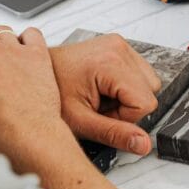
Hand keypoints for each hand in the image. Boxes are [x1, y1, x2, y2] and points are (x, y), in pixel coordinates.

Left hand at [49, 35, 161, 155]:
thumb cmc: (52, 92)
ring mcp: (119, 44)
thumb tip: (143, 144)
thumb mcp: (80, 121)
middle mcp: (119, 47)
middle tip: (97, 106)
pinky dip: (126, 85)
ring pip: (148, 82)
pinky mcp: (119, 45)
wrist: (38, 72)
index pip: (145, 102)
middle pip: (150, 92)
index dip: (124, 117)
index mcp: (110, 62)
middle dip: (127, 106)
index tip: (100, 114)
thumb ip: (114, 134)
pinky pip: (140, 73)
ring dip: (129, 96)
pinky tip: (104, 87)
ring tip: (100, 96)